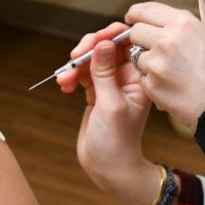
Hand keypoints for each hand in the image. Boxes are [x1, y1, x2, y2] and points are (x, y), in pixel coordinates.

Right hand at [58, 23, 153, 203]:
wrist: (108, 168)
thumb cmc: (117, 142)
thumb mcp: (111, 105)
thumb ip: (105, 73)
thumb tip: (103, 43)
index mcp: (138, 77)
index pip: (127, 43)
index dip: (110, 37)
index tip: (94, 41)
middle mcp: (126, 77)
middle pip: (106, 47)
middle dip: (88, 49)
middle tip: (74, 58)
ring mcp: (110, 83)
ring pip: (92, 59)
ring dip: (76, 65)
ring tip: (65, 79)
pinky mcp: (96, 91)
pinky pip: (82, 73)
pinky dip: (72, 76)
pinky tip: (65, 86)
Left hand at [125, 2, 204, 131]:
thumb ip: (191, 25)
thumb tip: (184, 10)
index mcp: (183, 23)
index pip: (144, 10)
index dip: (136, 15)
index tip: (132, 19)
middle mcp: (166, 39)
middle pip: (136, 32)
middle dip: (141, 39)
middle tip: (153, 48)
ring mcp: (157, 64)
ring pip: (137, 56)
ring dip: (147, 62)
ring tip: (170, 72)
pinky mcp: (152, 86)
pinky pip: (143, 78)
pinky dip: (152, 82)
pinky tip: (172, 86)